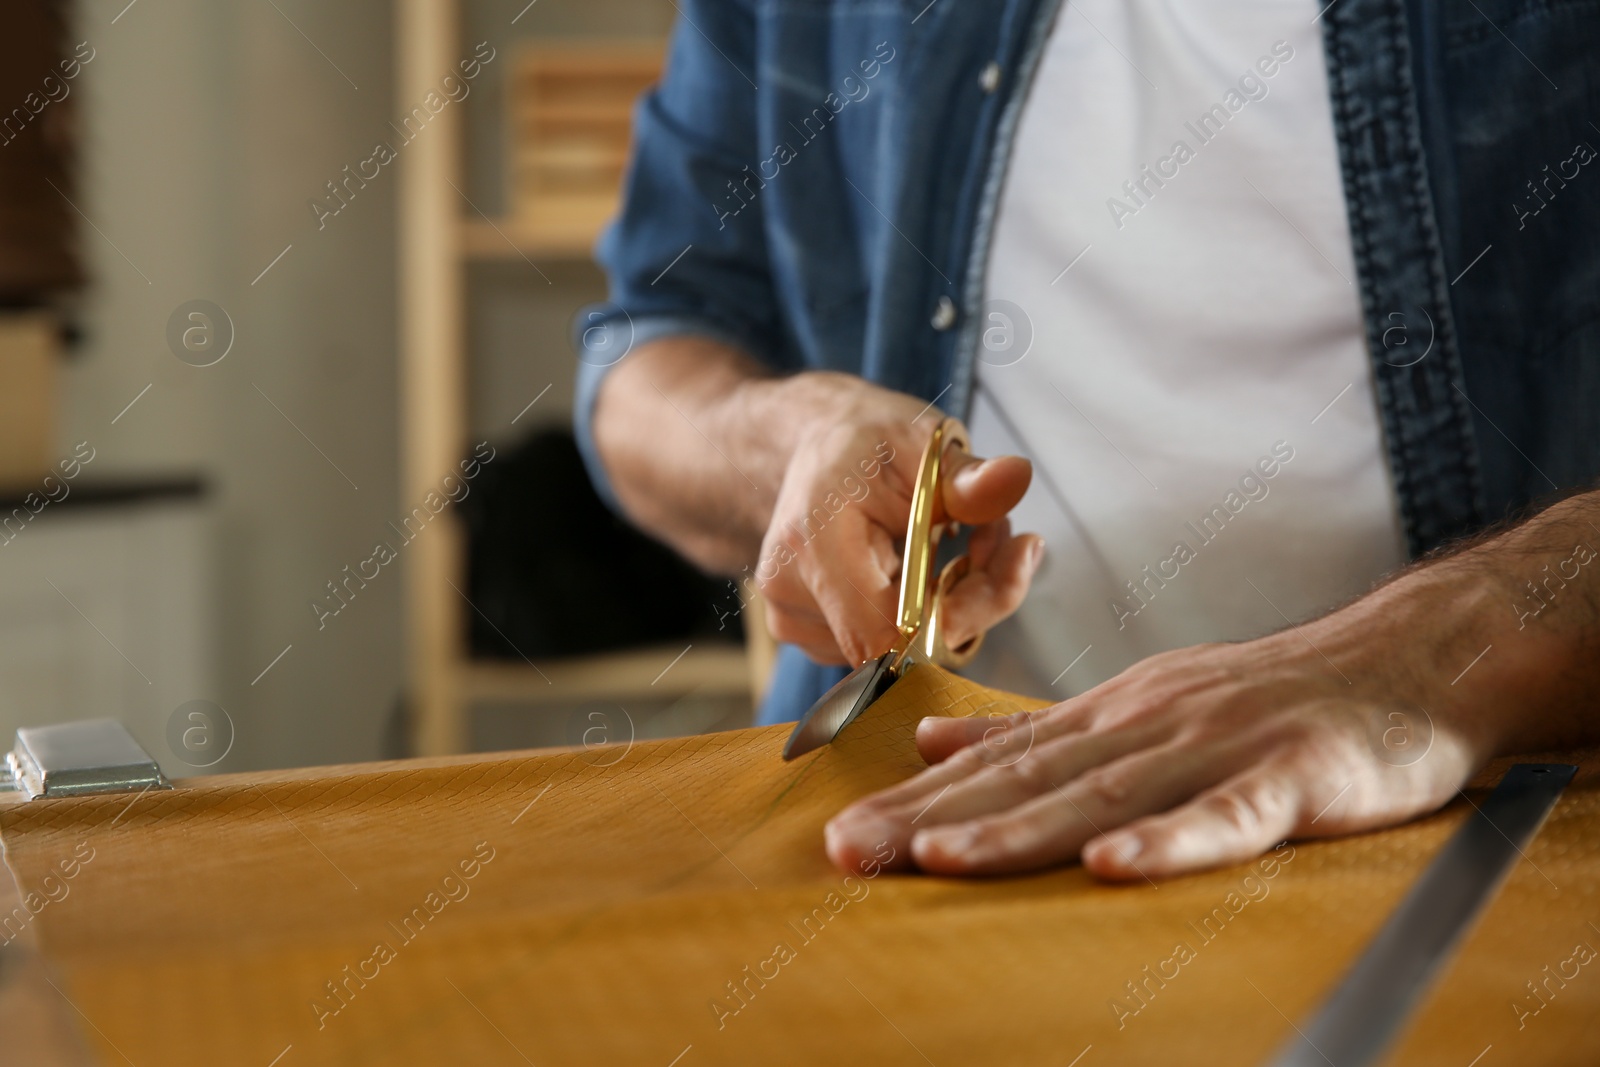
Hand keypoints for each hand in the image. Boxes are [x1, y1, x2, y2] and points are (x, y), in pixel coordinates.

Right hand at [755, 372, 1041, 666]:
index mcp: (815, 540)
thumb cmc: (862, 443)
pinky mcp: (811, 633)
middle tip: (999, 534)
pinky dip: (924, 612)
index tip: (1011, 559)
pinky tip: (929, 564)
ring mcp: (797, 620)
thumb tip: (1014, 478)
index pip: (889, 631)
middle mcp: (792, 591)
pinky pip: (888, 643)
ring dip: (954, 601)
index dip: (960, 613)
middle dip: (974, 597)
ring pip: (905, 648)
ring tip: (960, 535)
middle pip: (906, 644)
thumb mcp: (920, 442)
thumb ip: (966, 477)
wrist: (814, 450)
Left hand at [824, 564, 1528, 880]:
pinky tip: (1112, 866)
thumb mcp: (1136, 704)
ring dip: (1019, 828)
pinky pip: (1227, 817)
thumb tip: (934, 739)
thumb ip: (1036, 731)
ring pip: (1104, 794)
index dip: (915, 799)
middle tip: (850, 849)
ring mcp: (1217, 747)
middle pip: (1026, 779)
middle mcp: (1145, 725)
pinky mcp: (1293, 777)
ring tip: (939, 857)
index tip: (840, 833)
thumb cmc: (1265, 696)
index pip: (995, 764)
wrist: (1402, 664)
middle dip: (931, 816)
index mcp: (1107, 716)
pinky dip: (1169, 840)